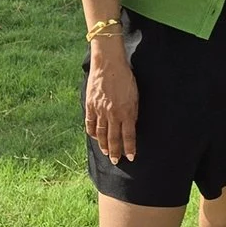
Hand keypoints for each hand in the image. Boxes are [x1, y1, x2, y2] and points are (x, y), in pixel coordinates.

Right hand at [85, 39, 139, 161]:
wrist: (109, 65)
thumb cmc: (126, 78)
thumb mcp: (135, 96)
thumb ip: (133, 112)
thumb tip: (131, 125)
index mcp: (126, 111)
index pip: (128, 136)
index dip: (129, 148)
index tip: (131, 157)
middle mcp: (112, 114)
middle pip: (113, 138)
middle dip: (116, 152)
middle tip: (116, 161)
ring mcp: (100, 111)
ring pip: (100, 133)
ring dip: (103, 145)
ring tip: (107, 153)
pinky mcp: (90, 106)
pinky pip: (90, 123)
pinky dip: (92, 132)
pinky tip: (94, 138)